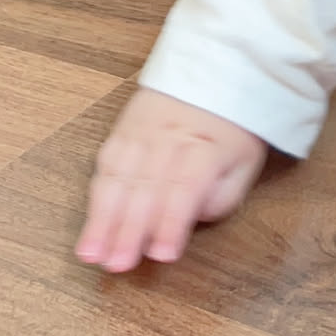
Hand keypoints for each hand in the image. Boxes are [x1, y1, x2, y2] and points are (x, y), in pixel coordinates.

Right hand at [77, 88, 267, 272]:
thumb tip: (189, 221)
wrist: (215, 70)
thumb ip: (221, 197)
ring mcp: (142, 131)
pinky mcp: (122, 130)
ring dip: (103, 218)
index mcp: (206, 146)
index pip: (186, 187)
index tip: (162, 256)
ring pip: (119, 176)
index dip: (172, 222)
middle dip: (129, 229)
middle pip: (147, 185)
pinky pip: (105, 164)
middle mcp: (170, 137)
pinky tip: (89, 226)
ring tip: (91, 254)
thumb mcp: (245, 163)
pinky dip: (95, 197)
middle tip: (117, 265)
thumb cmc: (231, 129)